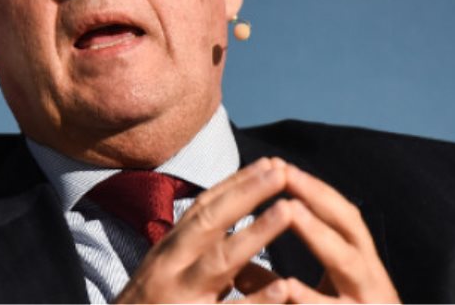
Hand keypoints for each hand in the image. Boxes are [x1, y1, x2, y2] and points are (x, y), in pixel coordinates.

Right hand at [115, 157, 292, 302]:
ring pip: (220, 262)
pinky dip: (256, 302)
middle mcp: (170, 268)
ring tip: (288, 211)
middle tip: (282, 171)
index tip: (269, 164)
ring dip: (255, 234)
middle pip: (210, 223)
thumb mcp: (166, 272)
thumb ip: (193, 248)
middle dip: (246, 194)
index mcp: (168, 252)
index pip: (204, 208)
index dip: (236, 184)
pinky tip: (285, 288)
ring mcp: (181, 298)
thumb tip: (227, 216)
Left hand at [277, 164, 399, 302]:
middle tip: (285, 173)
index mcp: (360, 265)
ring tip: (290, 210)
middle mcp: (369, 278)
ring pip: (346, 262)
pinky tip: (289, 286)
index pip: (341, 216)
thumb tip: (241, 256)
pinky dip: (310, 299)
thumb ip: (281, 277)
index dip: (313, 189)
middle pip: (348, 227)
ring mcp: (366, 302)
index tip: (280, 165)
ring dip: (317, 233)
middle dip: (317, 197)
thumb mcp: (322, 295)